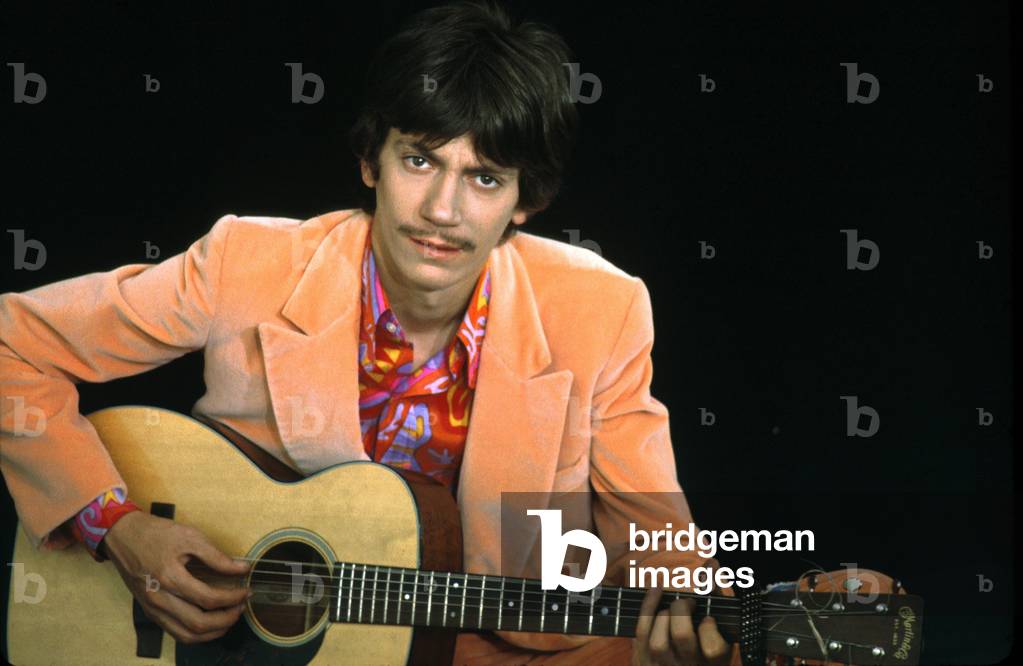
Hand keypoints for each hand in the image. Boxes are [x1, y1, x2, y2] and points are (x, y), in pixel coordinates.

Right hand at [103, 511, 251, 643]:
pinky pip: (175, 632)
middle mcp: (158, 598)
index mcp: (169, 577)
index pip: (208, 598)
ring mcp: (152, 608)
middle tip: (242, 607)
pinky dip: (196, 634)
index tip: (246, 590)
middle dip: (226, 619)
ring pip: (187, 635)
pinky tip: (210, 624)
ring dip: (213, 632)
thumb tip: (243, 568)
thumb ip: (217, 557)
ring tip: (230, 618)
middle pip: (198, 623)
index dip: (232, 598)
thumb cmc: (156, 533)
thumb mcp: (189, 537)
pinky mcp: (149, 611)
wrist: (122, 536)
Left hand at [632, 588, 731, 665]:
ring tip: (670, 608)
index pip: (713, 648)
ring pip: (658, 642)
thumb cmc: (703, 637)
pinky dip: (647, 607)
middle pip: (682, 637)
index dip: (709, 628)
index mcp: (713, 662)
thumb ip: (715, 592)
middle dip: (681, 609)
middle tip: (686, 603)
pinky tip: (655, 592)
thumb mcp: (718, 622)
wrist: (680, 664)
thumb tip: (711, 563)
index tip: (708, 617)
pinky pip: (641, 634)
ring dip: (663, 615)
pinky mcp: (645, 662)